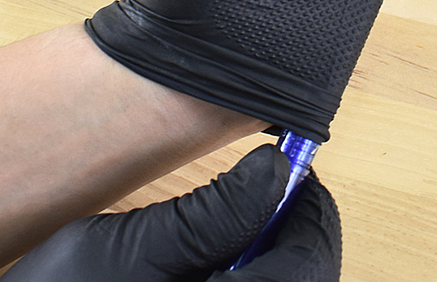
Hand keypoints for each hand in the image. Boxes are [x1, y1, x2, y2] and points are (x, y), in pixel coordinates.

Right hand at [0, 145, 340, 281]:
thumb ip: (208, 215)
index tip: (288, 165)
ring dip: (271, 251)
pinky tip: (215, 258)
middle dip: (291, 226)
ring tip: (236, 220)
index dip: (309, 203)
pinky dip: (249, 272)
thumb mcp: (126, 249)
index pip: (309, 254)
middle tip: (261, 185)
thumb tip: (274, 168)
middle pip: (304, 273)